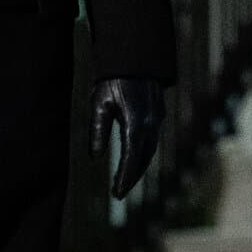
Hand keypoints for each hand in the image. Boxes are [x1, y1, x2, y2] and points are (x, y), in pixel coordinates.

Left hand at [90, 76, 165, 200]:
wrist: (135, 57)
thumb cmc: (112, 79)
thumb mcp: (99, 103)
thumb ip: (97, 131)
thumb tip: (95, 157)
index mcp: (135, 123)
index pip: (131, 159)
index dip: (124, 178)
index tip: (116, 194)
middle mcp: (150, 124)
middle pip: (143, 159)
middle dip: (132, 178)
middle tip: (118, 193)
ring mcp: (157, 118)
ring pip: (150, 150)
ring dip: (138, 167)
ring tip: (124, 181)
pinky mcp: (157, 114)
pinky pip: (151, 140)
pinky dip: (142, 154)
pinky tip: (133, 159)